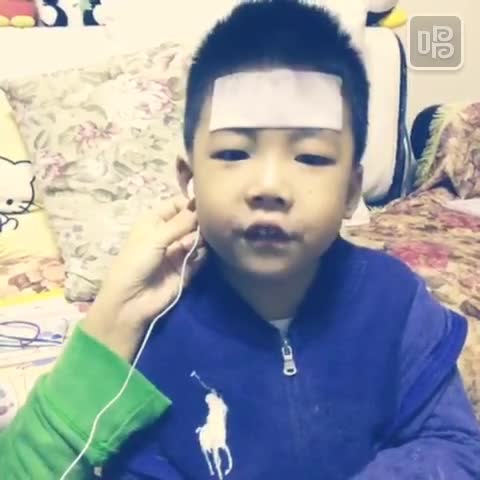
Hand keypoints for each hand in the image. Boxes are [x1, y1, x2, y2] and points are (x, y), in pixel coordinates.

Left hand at [81, 196, 205, 360]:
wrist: (132, 300)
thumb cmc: (136, 262)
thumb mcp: (155, 237)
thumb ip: (180, 222)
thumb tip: (200, 207)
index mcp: (155, 221)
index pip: (177, 204)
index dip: (190, 204)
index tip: (204, 205)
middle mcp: (168, 234)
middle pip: (190, 221)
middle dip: (198, 221)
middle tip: (204, 226)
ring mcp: (179, 251)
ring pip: (198, 238)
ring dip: (200, 238)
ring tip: (194, 244)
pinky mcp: (187, 268)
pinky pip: (201, 257)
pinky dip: (203, 254)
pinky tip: (199, 255)